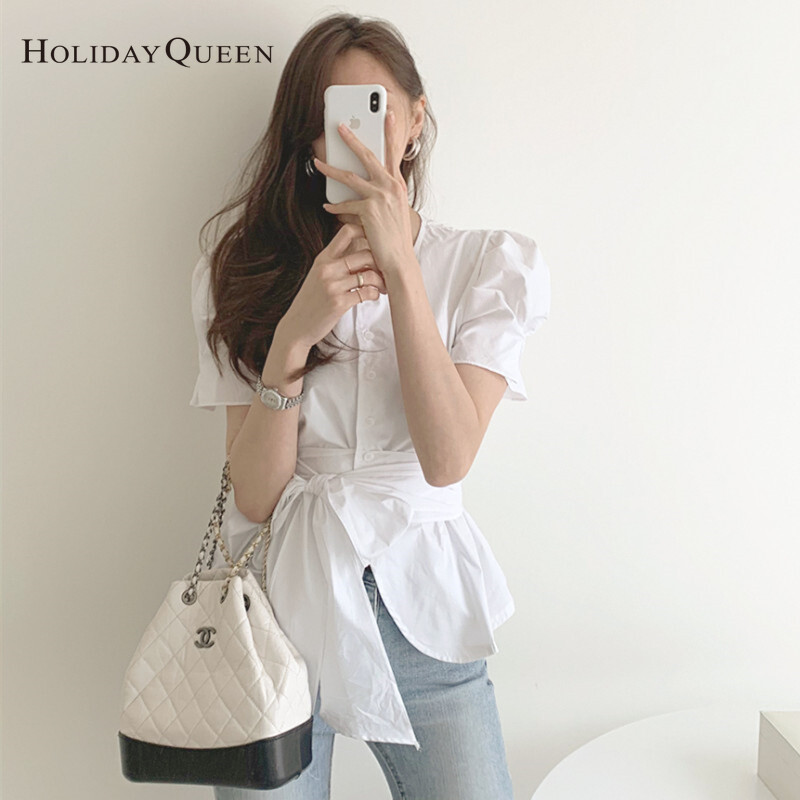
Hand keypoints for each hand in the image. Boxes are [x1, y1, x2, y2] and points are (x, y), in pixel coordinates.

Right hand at [279, 222, 386, 349]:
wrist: (296, 328)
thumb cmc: (311, 302)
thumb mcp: (318, 276)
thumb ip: (336, 263)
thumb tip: (363, 252)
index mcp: (322, 259)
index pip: (346, 232)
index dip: (365, 231)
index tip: (376, 243)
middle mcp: (327, 269)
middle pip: (366, 253)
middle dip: (381, 263)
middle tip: (385, 273)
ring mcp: (333, 286)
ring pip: (370, 274)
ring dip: (381, 282)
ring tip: (381, 288)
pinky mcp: (339, 303)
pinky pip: (367, 293)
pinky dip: (375, 294)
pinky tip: (373, 297)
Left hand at [314, 109, 415, 277]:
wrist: (400, 260)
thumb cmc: (396, 239)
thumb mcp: (395, 211)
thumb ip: (384, 195)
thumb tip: (366, 186)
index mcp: (397, 185)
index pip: (393, 152)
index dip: (390, 131)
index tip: (388, 114)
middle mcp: (391, 187)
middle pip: (368, 156)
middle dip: (352, 139)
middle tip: (338, 126)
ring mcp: (380, 197)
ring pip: (350, 176)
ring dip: (331, 168)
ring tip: (317, 162)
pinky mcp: (369, 210)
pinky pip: (346, 204)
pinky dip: (335, 207)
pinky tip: (327, 207)